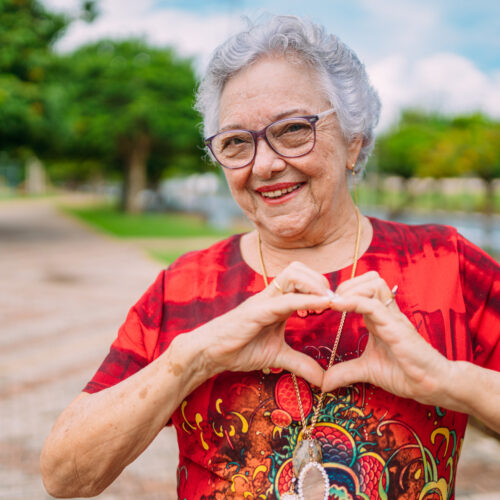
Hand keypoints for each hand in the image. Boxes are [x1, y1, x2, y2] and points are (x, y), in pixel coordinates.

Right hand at [200, 261, 333, 386]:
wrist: (210, 352)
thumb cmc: (240, 348)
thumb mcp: (277, 356)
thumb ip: (300, 363)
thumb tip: (323, 380)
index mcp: (277, 302)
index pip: (301, 280)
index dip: (320, 288)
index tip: (336, 305)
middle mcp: (271, 295)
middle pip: (299, 269)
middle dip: (320, 280)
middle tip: (333, 301)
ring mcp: (264, 300)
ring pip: (293, 274)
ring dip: (315, 284)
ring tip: (328, 301)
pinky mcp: (257, 310)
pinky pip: (286, 299)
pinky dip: (307, 300)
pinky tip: (323, 305)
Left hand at [322, 271, 451, 405]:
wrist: (433, 386)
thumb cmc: (405, 373)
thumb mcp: (367, 370)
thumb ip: (345, 372)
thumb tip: (324, 383)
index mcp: (379, 317)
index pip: (363, 289)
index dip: (343, 291)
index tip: (325, 304)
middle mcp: (386, 312)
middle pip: (369, 278)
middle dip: (346, 284)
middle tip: (330, 301)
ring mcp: (392, 317)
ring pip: (373, 284)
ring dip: (350, 289)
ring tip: (334, 303)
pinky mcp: (396, 326)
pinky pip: (373, 304)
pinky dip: (353, 301)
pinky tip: (337, 306)